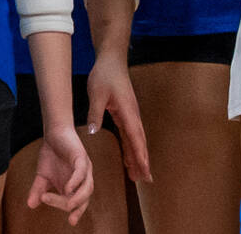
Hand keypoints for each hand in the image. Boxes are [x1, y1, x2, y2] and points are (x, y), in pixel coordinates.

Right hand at [28, 124, 92, 224]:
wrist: (53, 133)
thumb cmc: (51, 154)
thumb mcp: (42, 176)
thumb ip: (38, 190)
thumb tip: (29, 205)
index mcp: (76, 185)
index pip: (79, 203)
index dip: (76, 212)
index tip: (71, 222)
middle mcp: (83, 178)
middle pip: (84, 198)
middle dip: (76, 208)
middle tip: (67, 216)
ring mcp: (84, 168)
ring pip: (88, 187)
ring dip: (79, 198)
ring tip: (68, 205)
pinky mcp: (81, 156)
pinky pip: (82, 171)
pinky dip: (76, 181)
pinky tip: (68, 188)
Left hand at [86, 51, 150, 182]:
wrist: (112, 59)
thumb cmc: (104, 75)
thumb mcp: (97, 93)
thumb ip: (95, 113)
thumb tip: (94, 132)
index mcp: (127, 111)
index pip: (135, 137)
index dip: (140, 155)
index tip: (145, 170)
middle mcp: (132, 115)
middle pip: (140, 142)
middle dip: (143, 161)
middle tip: (146, 180)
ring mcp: (131, 114)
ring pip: (136, 140)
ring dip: (138, 157)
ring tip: (139, 175)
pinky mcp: (126, 113)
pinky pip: (130, 134)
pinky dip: (131, 147)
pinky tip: (129, 158)